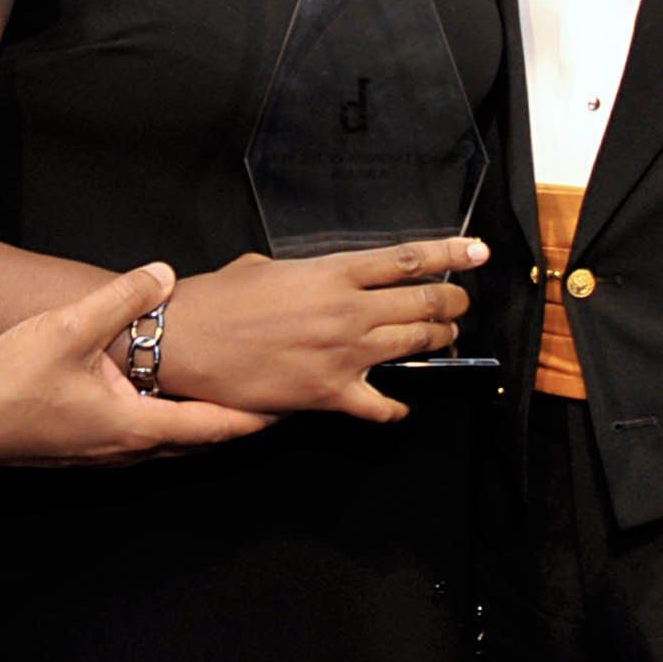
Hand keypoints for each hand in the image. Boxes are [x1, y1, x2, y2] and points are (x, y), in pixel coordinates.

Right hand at [0, 263, 272, 465]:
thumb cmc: (10, 383)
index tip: (290, 404)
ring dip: (202, 420)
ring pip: (171, 440)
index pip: (217, 427)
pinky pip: (143, 436)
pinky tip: (164, 394)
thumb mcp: (70, 328)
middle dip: (237, 419)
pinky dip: (169, 419)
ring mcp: (106, 453)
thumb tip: (163, 273)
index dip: (257, 416)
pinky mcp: (86, 448)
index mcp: (138, 427)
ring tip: (230, 393)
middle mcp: (130, 449)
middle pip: (200, 438)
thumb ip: (122, 298)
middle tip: (271, 396)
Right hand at [158, 239, 485, 423]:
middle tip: (459, 304)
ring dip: (438, 341)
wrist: (185, 342)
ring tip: (444, 338)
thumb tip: (320, 280)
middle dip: (451, 303)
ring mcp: (344, 355)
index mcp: (333, 273)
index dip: (451, 256)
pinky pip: (382, 406)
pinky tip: (401, 406)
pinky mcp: (330, 394)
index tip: (477, 253)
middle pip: (424, 304)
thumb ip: (307, 272)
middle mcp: (348, 311)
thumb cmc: (218, 301)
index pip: (409, 261)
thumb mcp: (266, 266)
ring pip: (416, 346)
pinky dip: (397, 407)